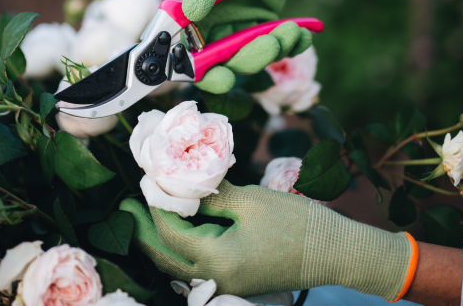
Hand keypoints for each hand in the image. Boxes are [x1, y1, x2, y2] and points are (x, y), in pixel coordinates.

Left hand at [120, 180, 415, 300]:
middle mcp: (215, 280)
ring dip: (159, 242)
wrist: (335, 252)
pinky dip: (182, 249)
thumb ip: (211, 192)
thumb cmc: (296, 223)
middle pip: (165, 258)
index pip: (170, 233)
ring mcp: (225, 285)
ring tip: (146, 215)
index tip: (143, 184)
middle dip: (143, 231)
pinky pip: (196, 268)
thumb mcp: (250, 200)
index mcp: (217, 259)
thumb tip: (182, 176)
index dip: (153, 207)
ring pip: (177, 267)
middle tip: (128, 207)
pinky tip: (179, 229)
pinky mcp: (235, 282)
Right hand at [181, 0, 314, 93]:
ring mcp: (240, 29)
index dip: (200, 72)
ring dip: (272, 50)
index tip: (223, 77)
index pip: (186, 51)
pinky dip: (292, 46)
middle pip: (221, 63)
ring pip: (250, 58)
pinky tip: (303, 31)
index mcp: (193, 11)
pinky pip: (277, 49)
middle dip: (246, 62)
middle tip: (270, 47)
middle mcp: (213, 25)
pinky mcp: (266, 30)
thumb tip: (189, 14)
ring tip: (291, 30)